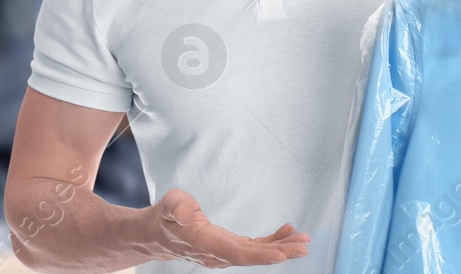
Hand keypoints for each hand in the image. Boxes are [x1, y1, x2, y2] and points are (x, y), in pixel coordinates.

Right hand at [148, 189, 308, 267]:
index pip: (236, 253)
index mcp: (205, 244)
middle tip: (304, 246)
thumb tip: (186, 213)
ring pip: (256, 253)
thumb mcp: (168, 204)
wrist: (155, 235)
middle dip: (280, 252)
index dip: (260, 255)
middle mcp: (217, 254)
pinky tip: (288, 232)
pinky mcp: (229, 247)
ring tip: (304, 240)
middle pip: (252, 256)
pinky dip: (272, 241)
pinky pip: (254, 248)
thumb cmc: (164, 217)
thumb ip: (178, 207)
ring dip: (281, 247)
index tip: (282, 255)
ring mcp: (224, 253)